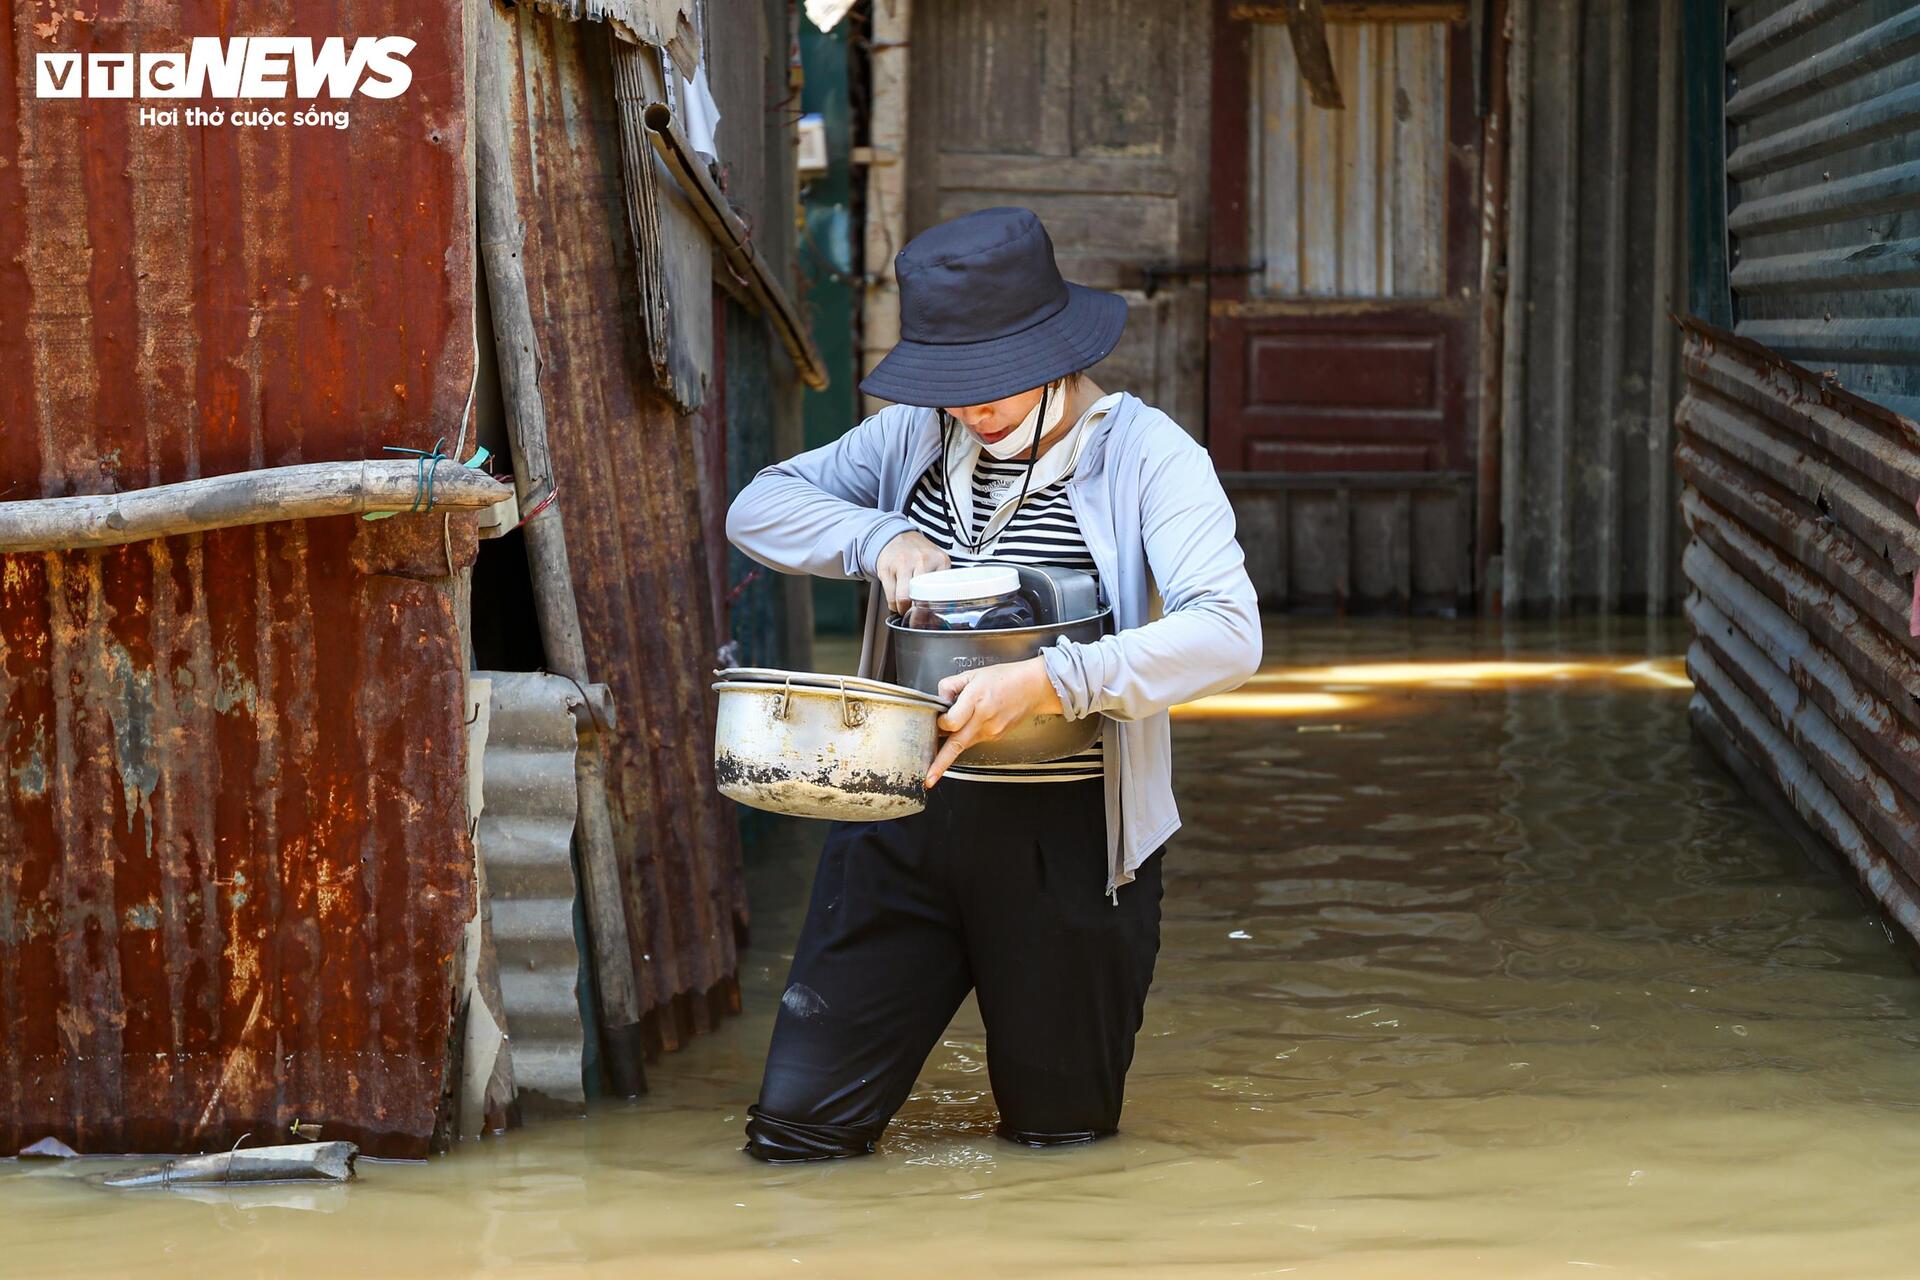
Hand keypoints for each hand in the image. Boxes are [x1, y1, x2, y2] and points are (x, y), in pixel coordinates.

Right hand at [875, 530, 948, 613]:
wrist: (897, 538)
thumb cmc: (919, 554)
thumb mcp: (938, 562)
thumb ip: (941, 581)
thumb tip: (943, 608)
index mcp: (940, 560)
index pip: (942, 590)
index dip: (936, 606)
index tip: (933, 614)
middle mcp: (922, 560)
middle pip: (922, 595)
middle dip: (918, 610)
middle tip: (918, 613)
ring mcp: (903, 563)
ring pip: (903, 598)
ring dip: (904, 609)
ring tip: (906, 608)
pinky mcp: (886, 569)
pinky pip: (890, 596)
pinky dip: (893, 605)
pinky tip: (897, 602)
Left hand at [925, 658, 1065, 787]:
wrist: (1033, 687)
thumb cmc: (1006, 678)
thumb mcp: (973, 674)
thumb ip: (950, 686)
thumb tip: (938, 701)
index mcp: (975, 699)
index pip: (950, 722)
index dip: (940, 723)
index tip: (938, 718)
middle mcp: (984, 719)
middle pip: (956, 745)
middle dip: (940, 764)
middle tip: (928, 778)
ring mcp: (991, 731)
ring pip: (964, 744)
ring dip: (951, 745)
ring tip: (947, 734)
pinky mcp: (995, 737)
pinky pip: (974, 740)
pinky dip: (966, 735)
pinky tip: (972, 722)